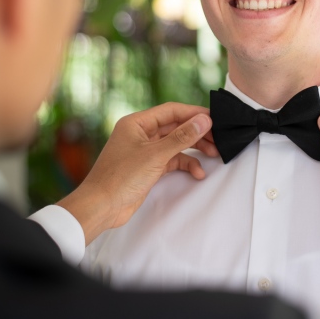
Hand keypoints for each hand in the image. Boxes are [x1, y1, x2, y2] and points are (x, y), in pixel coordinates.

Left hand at [57, 102, 217, 243]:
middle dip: (197, 133)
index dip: (193, 113)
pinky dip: (185, 164)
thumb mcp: (155, 155)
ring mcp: (145, 151)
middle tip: (218, 139)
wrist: (101, 207)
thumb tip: (204, 120)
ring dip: (194, 148)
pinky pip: (172, 160)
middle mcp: (141, 134)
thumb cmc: (119, 178)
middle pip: (175, 126)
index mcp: (137, 123)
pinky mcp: (148, 167)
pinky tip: (197, 172)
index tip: (214, 119)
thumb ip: (182, 137)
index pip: (171, 111)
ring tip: (213, 154)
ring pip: (176, 144)